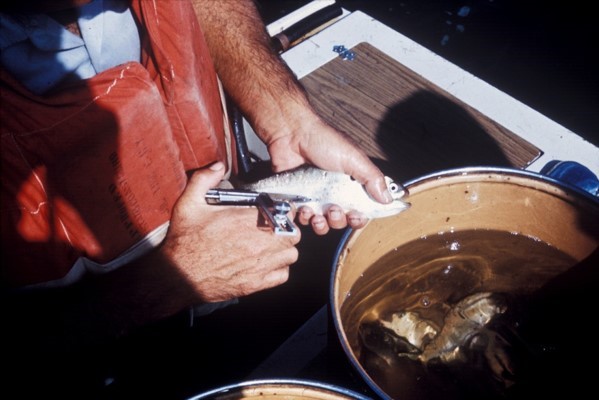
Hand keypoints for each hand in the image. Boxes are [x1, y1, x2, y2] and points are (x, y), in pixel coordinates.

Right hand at [161, 162, 300, 302]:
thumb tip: (218, 166)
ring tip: (271, 245)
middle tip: (274, 228)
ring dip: (284, 249)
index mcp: (247, 221)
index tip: (275, 211)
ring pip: (291, 254)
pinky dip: (279, 269)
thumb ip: (204, 180)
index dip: (282, 210)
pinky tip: (266, 263)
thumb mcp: (188, 204)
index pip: (283, 212)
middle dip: (286, 229)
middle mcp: (259, 243)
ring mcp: (260, 264)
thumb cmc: (184, 242)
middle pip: (292, 234)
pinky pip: (283, 275)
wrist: (178, 276)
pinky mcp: (257, 283)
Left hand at [267, 113, 392, 234]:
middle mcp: (335, 192)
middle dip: (341, 220)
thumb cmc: (323, 141)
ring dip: (323, 223)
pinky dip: (305, 218)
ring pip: (324, 224)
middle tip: (335, 210)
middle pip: (343, 220)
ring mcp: (316, 197)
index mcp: (352, 183)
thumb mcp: (354, 158)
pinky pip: (304, 219)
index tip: (358, 214)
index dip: (361, 216)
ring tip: (319, 212)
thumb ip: (372, 178)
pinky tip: (304, 207)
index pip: (363, 208)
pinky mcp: (299, 200)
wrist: (291, 135)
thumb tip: (388, 198)